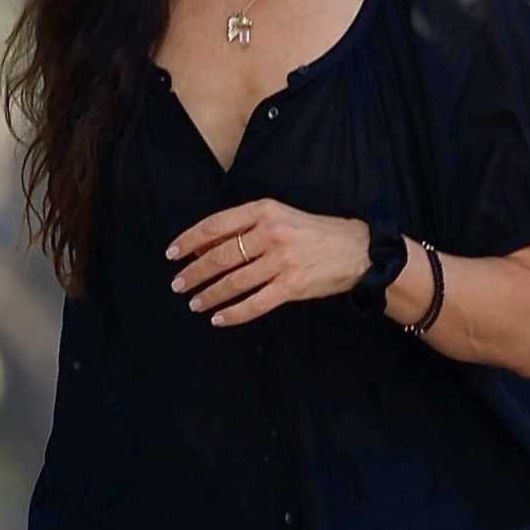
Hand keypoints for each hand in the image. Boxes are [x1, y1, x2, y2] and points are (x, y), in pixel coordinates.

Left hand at [166, 199, 370, 325]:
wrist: (357, 250)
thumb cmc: (315, 233)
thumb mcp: (281, 218)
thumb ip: (247, 228)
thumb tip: (204, 247)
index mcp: (265, 211)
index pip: (216, 225)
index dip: (190, 240)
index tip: (172, 254)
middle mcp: (271, 234)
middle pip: (221, 256)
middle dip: (194, 272)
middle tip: (178, 285)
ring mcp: (282, 261)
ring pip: (234, 282)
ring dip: (210, 294)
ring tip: (194, 303)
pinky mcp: (292, 285)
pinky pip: (255, 303)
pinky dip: (234, 313)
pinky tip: (218, 318)